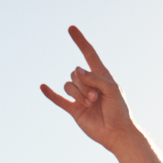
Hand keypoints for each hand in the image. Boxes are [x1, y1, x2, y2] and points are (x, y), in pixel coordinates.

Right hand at [40, 26, 138, 151]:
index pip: (89, 54)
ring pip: (68, 86)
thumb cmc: (120, 111)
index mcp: (101, 75)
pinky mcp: (74, 110)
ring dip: (78, 94)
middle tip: (97, 98)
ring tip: (91, 104)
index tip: (71, 28)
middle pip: (75, 74)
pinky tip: (42, 87)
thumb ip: (95, 78)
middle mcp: (89, 84)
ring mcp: (80, 97)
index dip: (80, 41)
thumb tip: (77, 71)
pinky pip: (59, 100)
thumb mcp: (112, 90)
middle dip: (84, 85)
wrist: (117, 134)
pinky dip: (50, 94)